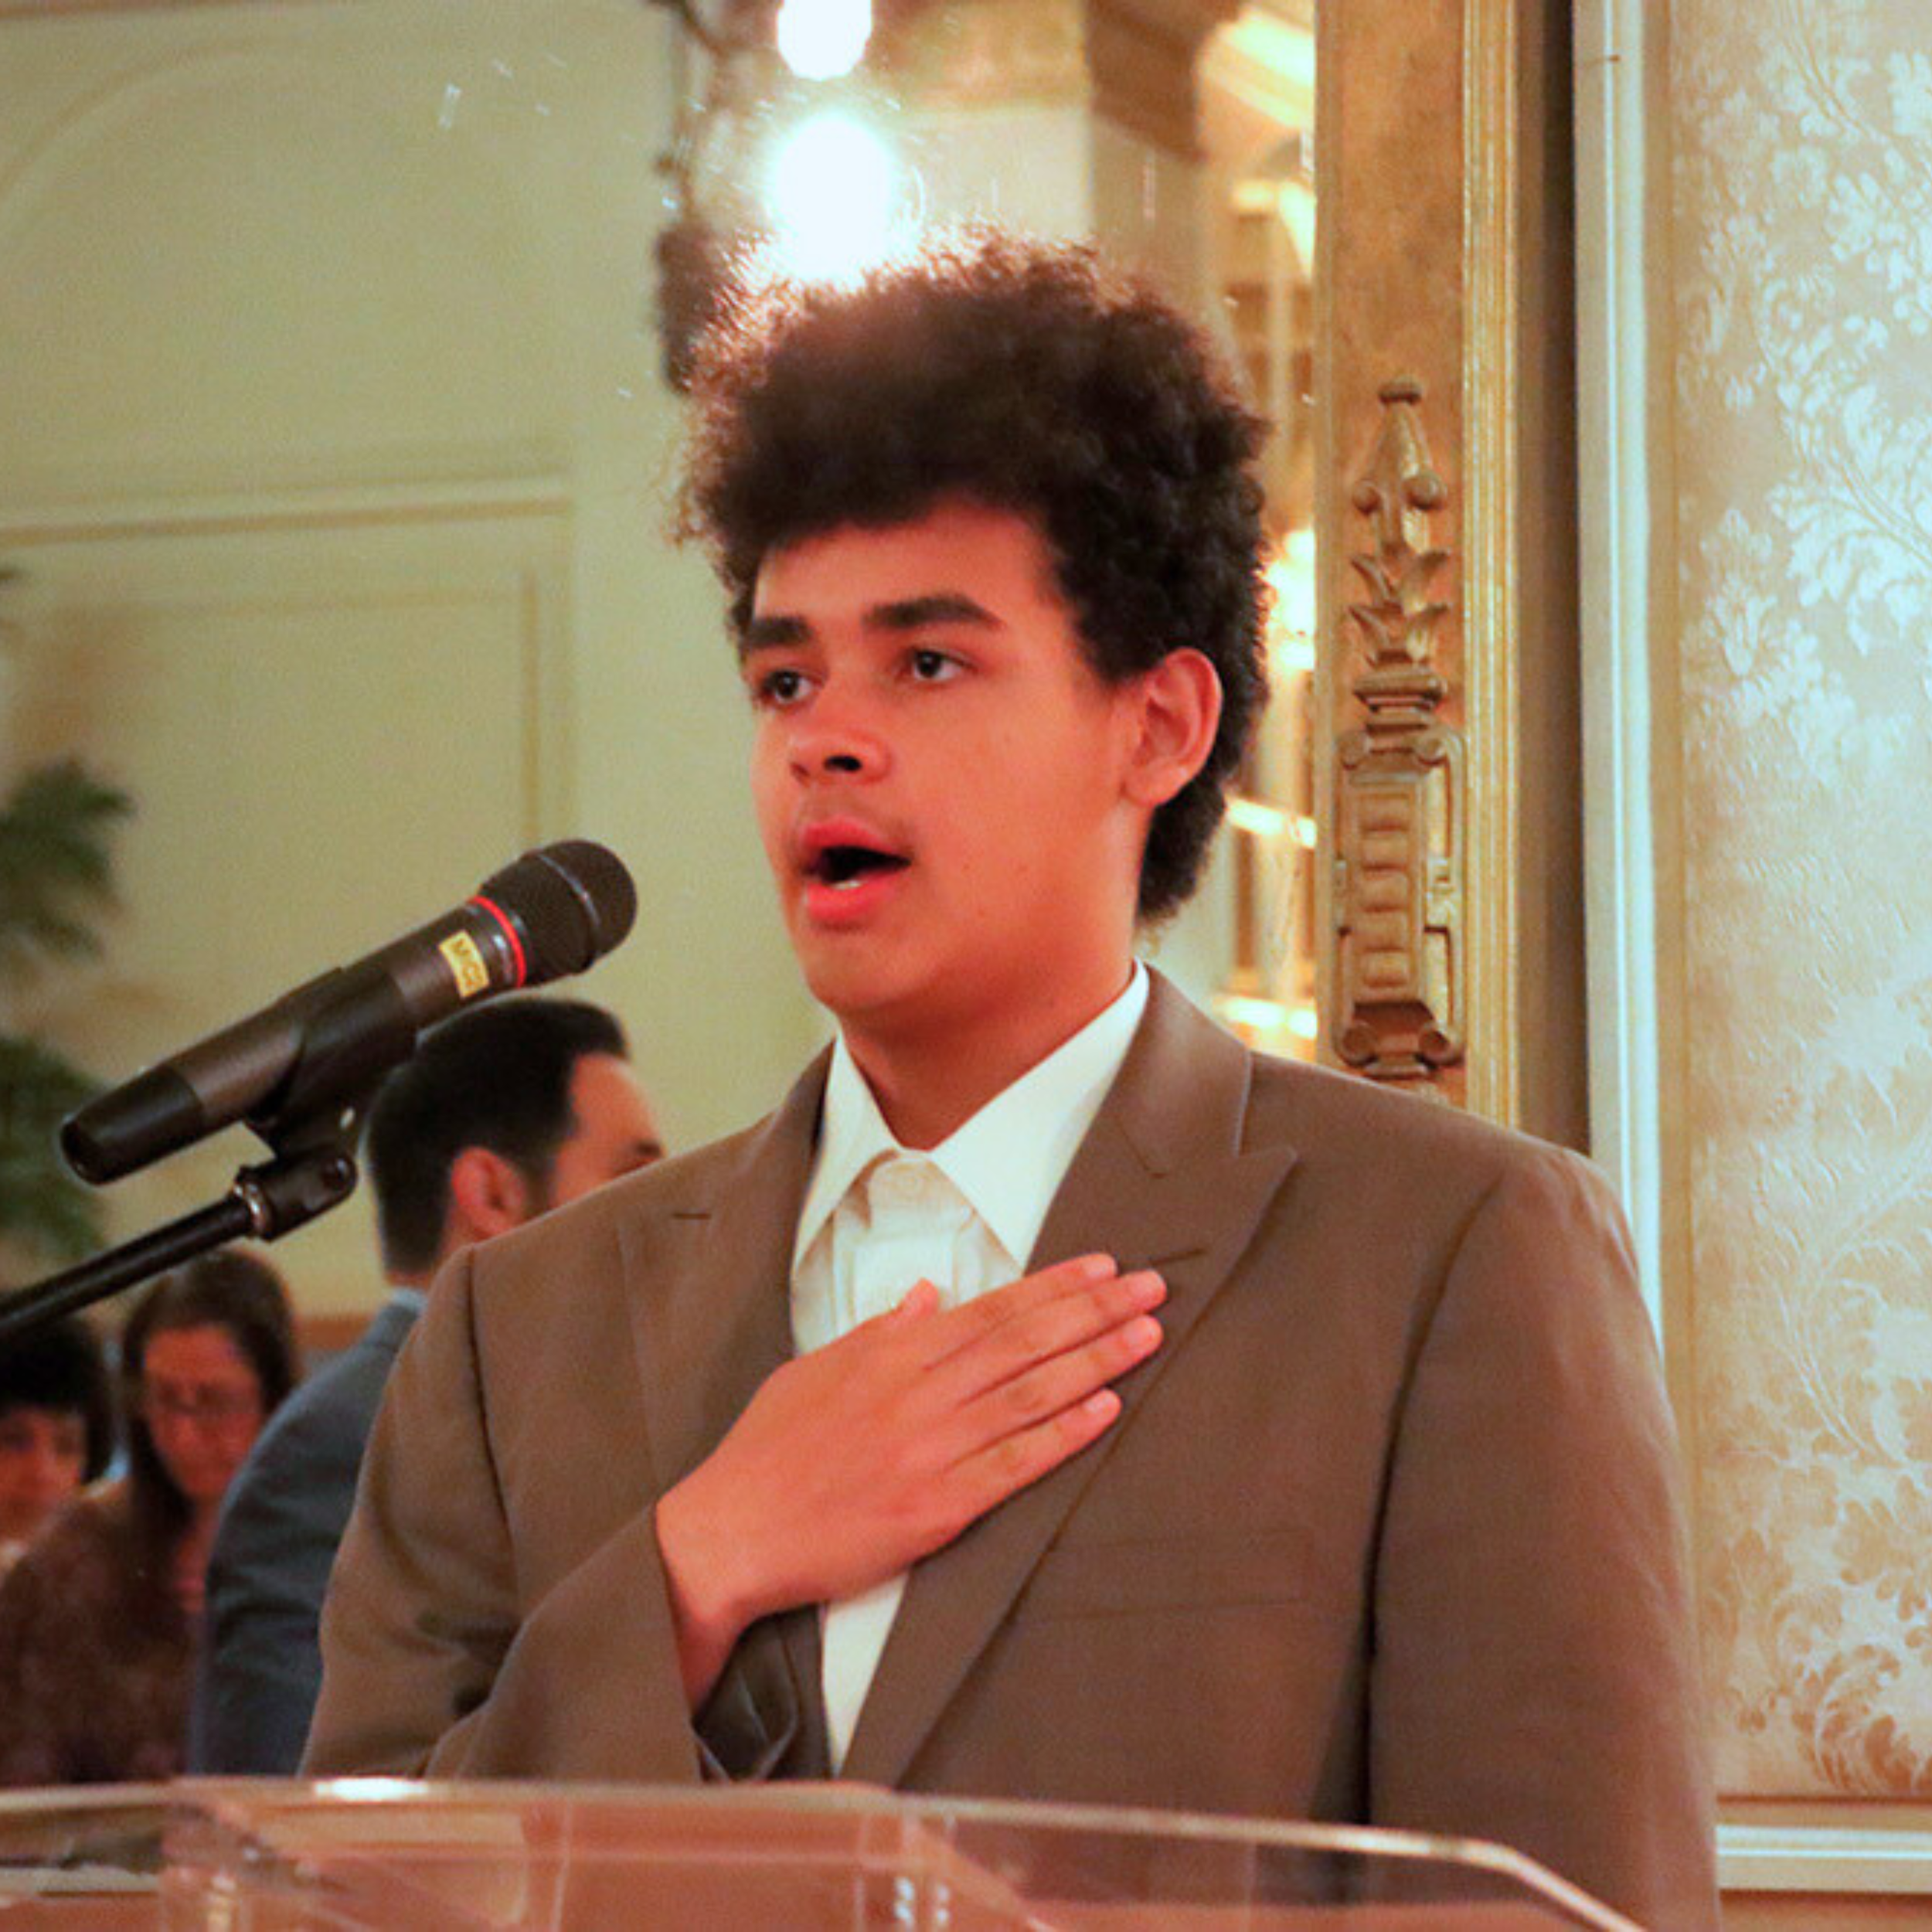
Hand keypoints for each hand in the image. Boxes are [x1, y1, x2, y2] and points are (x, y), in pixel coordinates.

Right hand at [655, 1252, 1164, 1703]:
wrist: (730, 1532)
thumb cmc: (767, 1451)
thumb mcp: (815, 1368)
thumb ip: (878, 1331)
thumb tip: (927, 1292)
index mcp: (891, 1356)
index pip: (991, 1309)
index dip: (1054, 1286)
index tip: (1104, 1266)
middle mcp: (917, 1394)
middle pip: (1024, 1342)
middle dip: (1094, 1310)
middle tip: (1153, 1287)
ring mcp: (929, 1451)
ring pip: (1029, 1395)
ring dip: (1096, 1361)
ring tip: (1147, 1336)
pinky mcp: (935, 1509)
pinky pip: (1013, 1466)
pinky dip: (1063, 1435)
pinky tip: (1107, 1411)